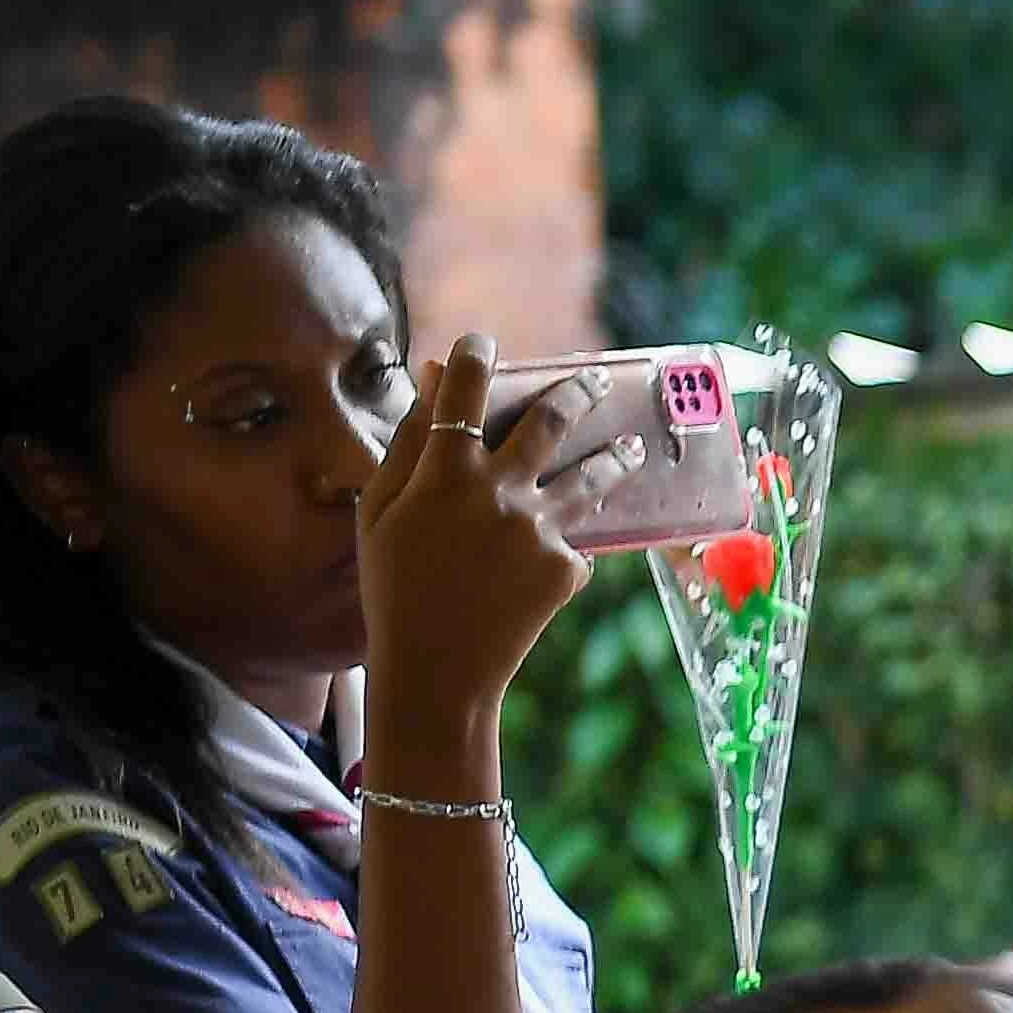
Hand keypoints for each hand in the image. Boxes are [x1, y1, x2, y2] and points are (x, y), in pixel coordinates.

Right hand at [357, 335, 595, 741]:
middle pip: (551, 421)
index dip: (474, 358)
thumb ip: (409, 445)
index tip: (483, 343)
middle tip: (596, 380)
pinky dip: (565, 542)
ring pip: (592, 476)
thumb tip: (432, 383)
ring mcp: (539, 528)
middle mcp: (498, 491)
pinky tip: (554, 557)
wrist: (437, 669)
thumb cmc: (395, 587)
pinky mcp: (567, 566)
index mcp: (443, 472)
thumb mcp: (380, 512)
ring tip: (632, 448)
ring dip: (616, 457)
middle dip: (577, 392)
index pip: (464, 392)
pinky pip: (574, 539)